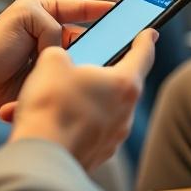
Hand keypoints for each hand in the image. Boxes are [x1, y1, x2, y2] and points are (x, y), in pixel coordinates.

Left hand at [0, 0, 112, 117]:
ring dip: (79, 69)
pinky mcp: (47, 84)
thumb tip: (65, 52)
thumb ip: (51, 27)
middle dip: (96, 46)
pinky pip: (63, 83)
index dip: (100, 10)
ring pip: (76, 63)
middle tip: (114, 51)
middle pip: (83, 39)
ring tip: (87, 74)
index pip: (79, 9)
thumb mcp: (23, 19)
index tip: (121, 10)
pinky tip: (66, 90)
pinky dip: (64, 86)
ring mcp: (49, 61)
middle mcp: (49, 37)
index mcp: (43, 14)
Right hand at [1, 29, 157, 169]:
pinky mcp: (97, 156)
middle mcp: (126, 112)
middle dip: (103, 75)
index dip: (145, 40)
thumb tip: (60, 62)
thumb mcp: (52, 61)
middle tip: (86, 66)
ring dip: (84, 102)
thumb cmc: (51, 105)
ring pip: (102, 111)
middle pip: (120, 85)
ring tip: (56, 98)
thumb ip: (62, 53)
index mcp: (124, 84)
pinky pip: (88, 133)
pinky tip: (52, 122)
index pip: (143, 55)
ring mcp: (113, 138)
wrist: (40, 155)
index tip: (150, 34)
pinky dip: (74, 125)